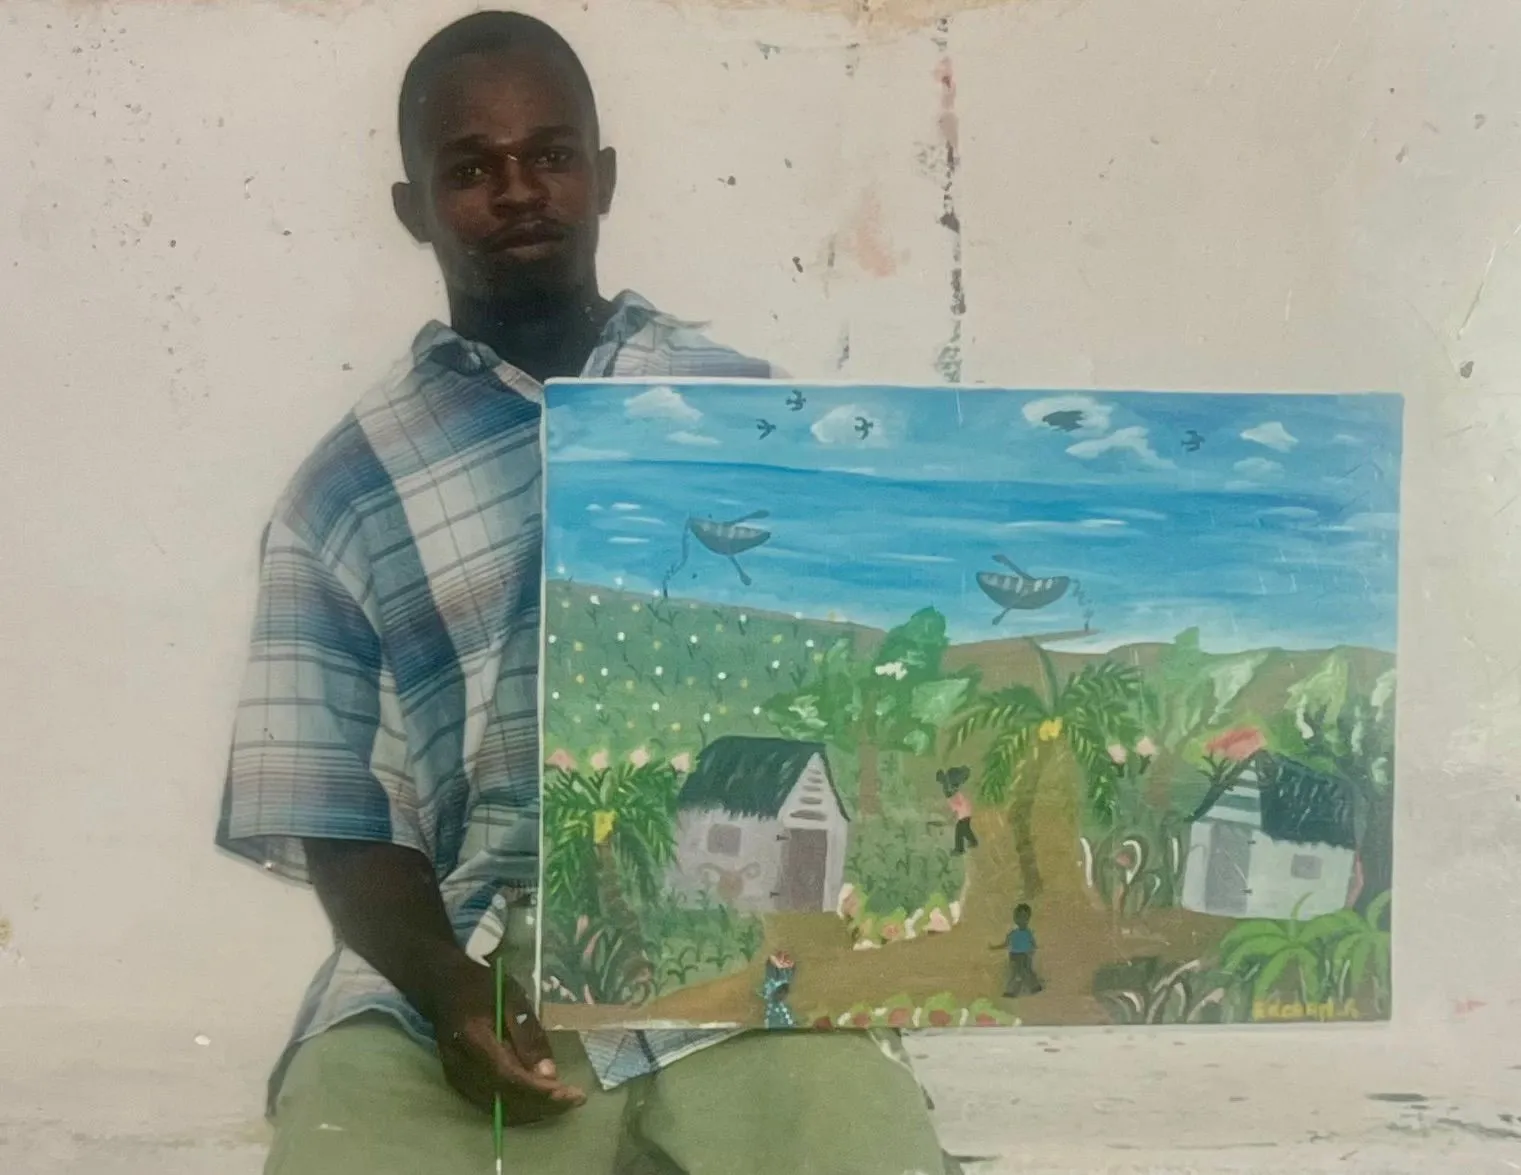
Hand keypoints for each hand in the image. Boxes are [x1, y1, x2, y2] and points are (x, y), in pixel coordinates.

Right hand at [432, 957, 585, 1123]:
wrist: (442, 986)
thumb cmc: (481, 985)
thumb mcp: (512, 996)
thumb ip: (529, 1035)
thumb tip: (549, 1075)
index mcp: (473, 1038)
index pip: (509, 1077)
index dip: (540, 1092)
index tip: (572, 1095)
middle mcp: (460, 1065)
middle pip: (505, 1100)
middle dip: (543, 1106)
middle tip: (575, 1099)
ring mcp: (456, 1078)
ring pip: (498, 1108)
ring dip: (532, 1110)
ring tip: (562, 1101)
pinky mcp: (458, 1083)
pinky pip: (491, 1104)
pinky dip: (517, 1107)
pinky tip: (538, 1099)